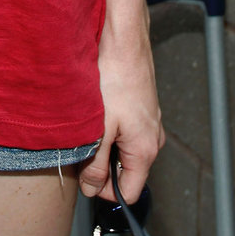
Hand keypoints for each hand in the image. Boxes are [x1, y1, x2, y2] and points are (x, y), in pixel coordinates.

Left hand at [78, 22, 163, 204]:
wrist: (124, 42)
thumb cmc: (115, 80)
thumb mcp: (99, 130)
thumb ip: (95, 164)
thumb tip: (91, 189)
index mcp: (145, 150)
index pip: (129, 193)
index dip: (104, 191)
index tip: (85, 177)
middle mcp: (153, 139)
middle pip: (126, 172)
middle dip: (102, 166)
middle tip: (82, 146)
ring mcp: (149, 123)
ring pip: (124, 150)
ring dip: (104, 145)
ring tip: (89, 125)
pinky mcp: (142, 108)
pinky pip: (126, 131)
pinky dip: (110, 128)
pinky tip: (97, 111)